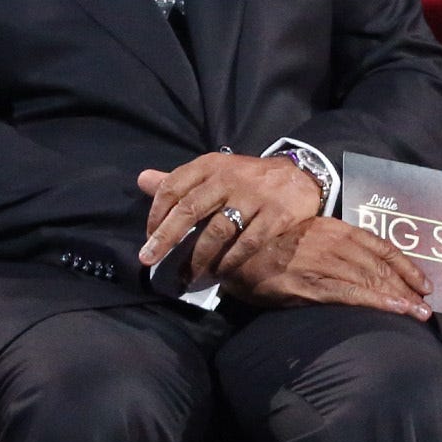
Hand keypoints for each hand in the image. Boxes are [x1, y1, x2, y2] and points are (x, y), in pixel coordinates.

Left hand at [136, 153, 323, 282]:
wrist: (299, 176)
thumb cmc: (246, 178)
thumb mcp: (213, 171)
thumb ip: (178, 180)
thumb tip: (141, 179)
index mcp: (210, 165)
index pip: (173, 187)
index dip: (156, 215)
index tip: (149, 238)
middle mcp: (229, 178)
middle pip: (190, 210)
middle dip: (167, 238)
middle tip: (150, 261)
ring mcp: (254, 197)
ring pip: (217, 230)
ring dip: (199, 257)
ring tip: (187, 276)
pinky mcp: (276, 215)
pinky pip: (247, 243)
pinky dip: (230, 260)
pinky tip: (219, 273)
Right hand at [214, 213, 434, 317]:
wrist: (231, 252)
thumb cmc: (269, 247)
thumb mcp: (306, 237)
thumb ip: (334, 245)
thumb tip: (363, 263)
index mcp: (333, 227)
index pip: (380, 245)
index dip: (406, 266)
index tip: (425, 283)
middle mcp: (331, 242)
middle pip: (379, 266)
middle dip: (407, 287)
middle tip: (428, 306)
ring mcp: (320, 262)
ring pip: (370, 280)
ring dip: (399, 298)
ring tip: (419, 315)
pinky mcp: (308, 285)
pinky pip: (350, 294)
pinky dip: (376, 302)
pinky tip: (394, 311)